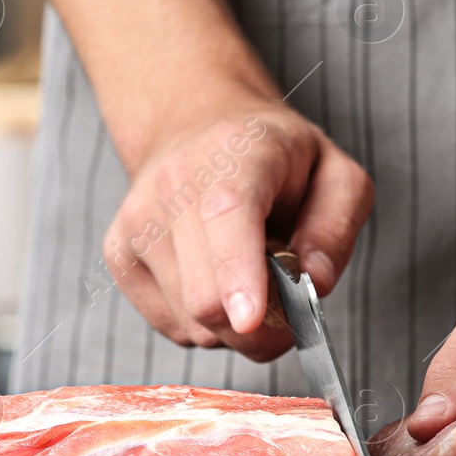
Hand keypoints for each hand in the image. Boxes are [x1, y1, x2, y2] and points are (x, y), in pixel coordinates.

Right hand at [102, 100, 372, 361]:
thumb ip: (336, 227)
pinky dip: (204, 323)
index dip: (238, 272)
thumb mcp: (335, 174)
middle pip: (207, 295)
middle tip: (288, 306)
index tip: (251, 319)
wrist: (197, 127)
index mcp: (236, 153)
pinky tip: (215, 279)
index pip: (227, 215)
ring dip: (234, 325)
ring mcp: (136, 221)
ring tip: (247, 275)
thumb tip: (315, 282)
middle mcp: (173, 183)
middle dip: (260, 328)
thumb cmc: (274, 158)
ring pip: (192, 322)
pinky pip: (173, 327)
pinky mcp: (118, 254)